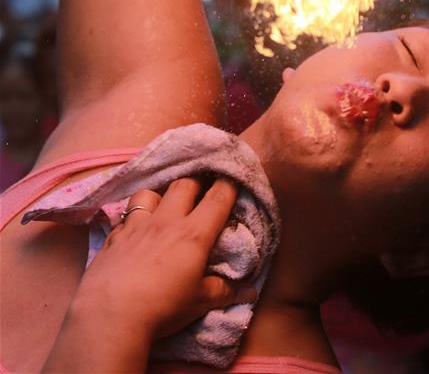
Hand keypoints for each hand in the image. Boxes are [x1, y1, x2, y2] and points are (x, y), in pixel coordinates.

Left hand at [74, 178, 254, 340]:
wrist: (110, 316)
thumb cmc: (162, 308)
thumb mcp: (199, 303)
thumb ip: (223, 292)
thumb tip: (250, 292)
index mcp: (193, 234)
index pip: (216, 199)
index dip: (228, 185)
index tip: (233, 181)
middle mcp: (166, 222)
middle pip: (184, 185)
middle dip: (197, 182)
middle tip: (202, 191)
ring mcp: (136, 226)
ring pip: (150, 193)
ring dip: (160, 195)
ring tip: (164, 206)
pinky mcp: (113, 237)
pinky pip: (125, 216)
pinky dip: (133, 219)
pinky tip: (134, 232)